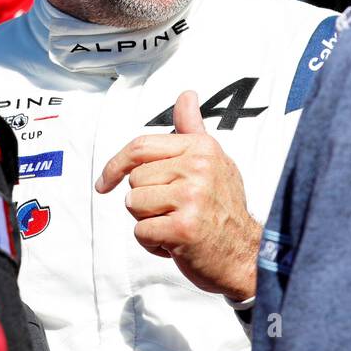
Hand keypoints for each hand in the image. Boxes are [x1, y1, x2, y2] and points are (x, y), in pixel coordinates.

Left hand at [95, 90, 259, 299]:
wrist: (246, 255)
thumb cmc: (224, 209)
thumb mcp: (214, 161)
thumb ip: (193, 129)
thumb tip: (186, 94)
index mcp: (201, 148)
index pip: (140, 146)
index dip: (115, 165)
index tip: (104, 183)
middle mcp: (197, 167)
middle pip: (134, 180)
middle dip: (145, 200)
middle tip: (174, 210)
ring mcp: (191, 197)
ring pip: (134, 204)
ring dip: (148, 222)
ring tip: (176, 224)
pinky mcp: (183, 228)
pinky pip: (141, 231)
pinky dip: (153, 243)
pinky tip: (177, 243)